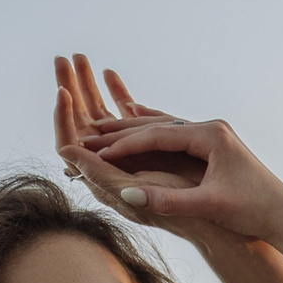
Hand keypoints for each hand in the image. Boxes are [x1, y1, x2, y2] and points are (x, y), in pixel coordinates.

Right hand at [52, 69, 282, 274]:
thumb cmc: (253, 211)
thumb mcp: (208, 206)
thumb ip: (167, 200)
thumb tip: (126, 196)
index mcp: (210, 135)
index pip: (156, 135)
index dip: (123, 146)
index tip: (94, 154)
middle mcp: (212, 128)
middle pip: (156, 125)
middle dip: (120, 133)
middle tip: (86, 137)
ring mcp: (214, 134)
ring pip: (164, 127)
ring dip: (133, 131)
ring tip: (100, 131)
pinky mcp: (216, 145)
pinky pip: (176, 134)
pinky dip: (152, 131)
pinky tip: (135, 122)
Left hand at [54, 55, 205, 232]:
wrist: (221, 224)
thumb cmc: (185, 212)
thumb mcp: (138, 189)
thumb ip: (99, 173)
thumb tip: (64, 150)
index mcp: (105, 182)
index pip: (72, 146)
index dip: (63, 117)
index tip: (61, 89)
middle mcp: (115, 170)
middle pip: (86, 127)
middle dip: (75, 91)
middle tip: (64, 58)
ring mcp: (134, 161)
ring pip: (106, 119)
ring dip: (93, 89)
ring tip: (81, 58)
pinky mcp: (154, 154)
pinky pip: (131, 120)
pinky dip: (122, 99)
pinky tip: (114, 78)